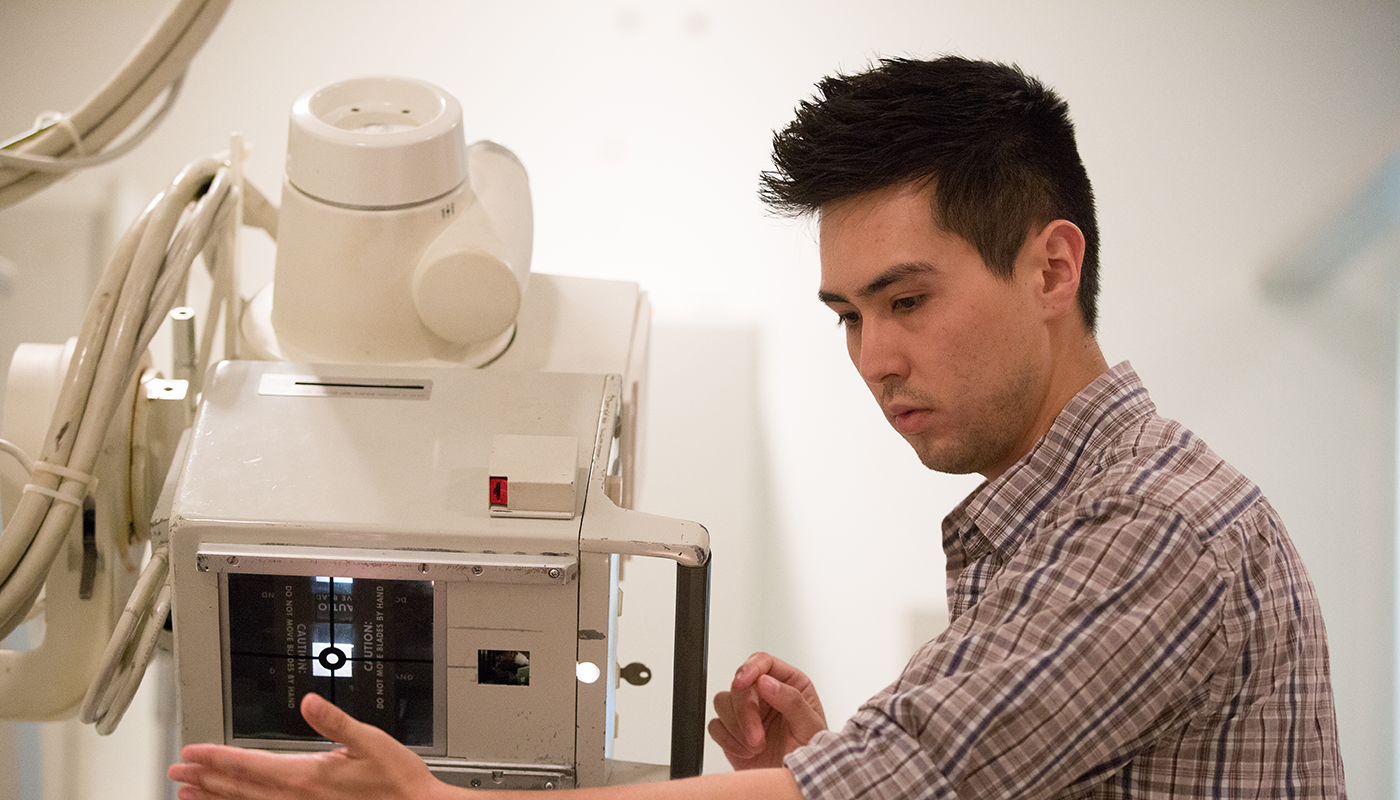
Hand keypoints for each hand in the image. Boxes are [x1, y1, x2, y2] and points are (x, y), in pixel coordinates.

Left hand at [168, 693, 448, 799]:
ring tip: (189, 794)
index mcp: (307, 776)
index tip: (191, 754)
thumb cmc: (397, 781)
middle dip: (205, 779)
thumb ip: (336, 722)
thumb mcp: (371, 740)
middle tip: (177, 772)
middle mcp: (297, 798)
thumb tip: (310, 702)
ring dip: (215, 799)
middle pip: (239, 788)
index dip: (216, 758)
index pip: (250, 765)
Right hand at [707, 653, 826, 770]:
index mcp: (789, 684)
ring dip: (737, 728)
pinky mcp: (731, 730)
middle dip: (745, 713)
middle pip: (739, 685)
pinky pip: (715, 725)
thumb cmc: (810, 754)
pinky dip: (728, 740)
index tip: (742, 683)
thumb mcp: (809, 726)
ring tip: (756, 746)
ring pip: (722, 701)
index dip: (750, 668)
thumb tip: (766, 681)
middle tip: (756, 738)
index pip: (763, 662)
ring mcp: (747, 711)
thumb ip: (792, 700)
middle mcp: (766, 694)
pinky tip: (745, 751)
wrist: (797, 782)